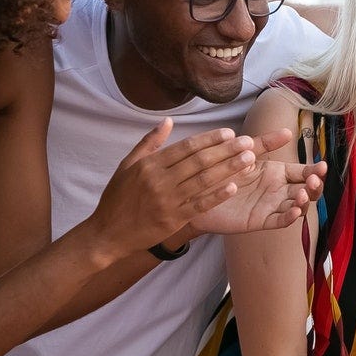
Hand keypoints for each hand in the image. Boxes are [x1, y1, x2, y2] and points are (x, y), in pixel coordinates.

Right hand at [86, 120, 258, 257]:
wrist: (107, 234)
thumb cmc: (117, 198)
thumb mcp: (127, 165)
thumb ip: (149, 143)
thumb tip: (168, 121)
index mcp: (149, 165)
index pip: (185, 147)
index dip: (209, 139)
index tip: (229, 132)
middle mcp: (159, 180)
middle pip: (199, 161)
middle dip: (226, 150)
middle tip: (247, 142)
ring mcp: (167, 201)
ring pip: (203, 180)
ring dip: (228, 168)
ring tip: (248, 159)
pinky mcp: (173, 220)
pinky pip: (199, 205)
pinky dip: (217, 195)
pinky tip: (234, 186)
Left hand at [190, 128, 326, 233]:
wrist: (196, 192)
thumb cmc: (220, 170)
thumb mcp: (244, 153)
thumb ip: (265, 143)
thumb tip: (288, 131)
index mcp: (278, 173)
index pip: (303, 172)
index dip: (315, 171)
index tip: (321, 166)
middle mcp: (278, 190)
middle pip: (306, 190)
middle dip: (314, 186)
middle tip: (313, 180)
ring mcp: (271, 206)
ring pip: (297, 206)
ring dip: (304, 201)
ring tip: (301, 195)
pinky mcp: (260, 220)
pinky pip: (279, 221)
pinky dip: (289, 217)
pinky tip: (294, 210)